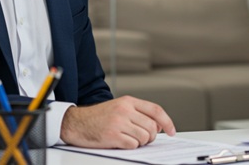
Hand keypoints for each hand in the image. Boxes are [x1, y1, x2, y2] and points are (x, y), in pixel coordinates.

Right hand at [60, 95, 175, 148]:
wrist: (76, 122)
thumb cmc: (98, 117)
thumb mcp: (120, 108)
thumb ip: (138, 113)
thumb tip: (158, 126)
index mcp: (128, 101)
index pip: (156, 110)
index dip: (167, 122)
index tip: (172, 131)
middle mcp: (125, 110)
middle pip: (152, 127)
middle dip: (150, 136)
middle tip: (141, 138)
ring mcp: (119, 122)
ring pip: (144, 137)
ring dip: (140, 142)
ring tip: (128, 139)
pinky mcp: (112, 135)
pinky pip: (133, 145)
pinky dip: (130, 146)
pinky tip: (120, 142)